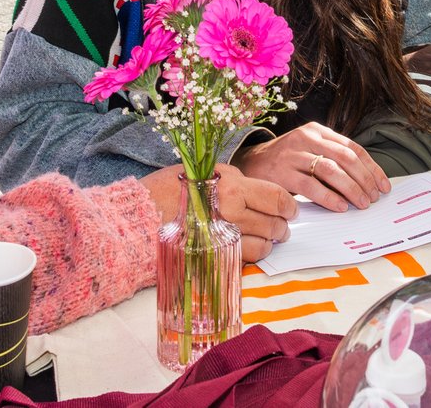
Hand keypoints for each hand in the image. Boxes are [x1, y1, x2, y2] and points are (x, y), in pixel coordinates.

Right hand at [142, 165, 295, 263]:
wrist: (140, 215)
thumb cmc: (169, 190)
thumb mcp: (205, 173)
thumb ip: (235, 181)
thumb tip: (261, 193)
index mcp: (231, 185)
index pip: (276, 196)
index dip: (289, 205)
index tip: (291, 209)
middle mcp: (231, 209)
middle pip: (275, 221)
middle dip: (283, 226)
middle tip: (282, 226)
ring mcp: (225, 234)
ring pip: (266, 242)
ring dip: (271, 241)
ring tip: (268, 237)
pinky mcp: (218, 254)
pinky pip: (250, 257)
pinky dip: (256, 253)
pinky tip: (251, 246)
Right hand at [236, 122, 389, 212]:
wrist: (252, 164)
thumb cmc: (287, 161)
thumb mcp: (309, 150)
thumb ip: (333, 158)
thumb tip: (367, 181)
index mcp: (317, 131)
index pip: (352, 147)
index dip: (372, 167)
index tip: (383, 185)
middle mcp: (306, 138)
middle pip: (345, 157)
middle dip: (365, 179)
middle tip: (374, 197)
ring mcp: (293, 154)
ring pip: (331, 170)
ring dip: (351, 189)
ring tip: (361, 203)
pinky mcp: (282, 173)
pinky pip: (311, 186)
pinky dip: (329, 197)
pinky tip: (340, 207)